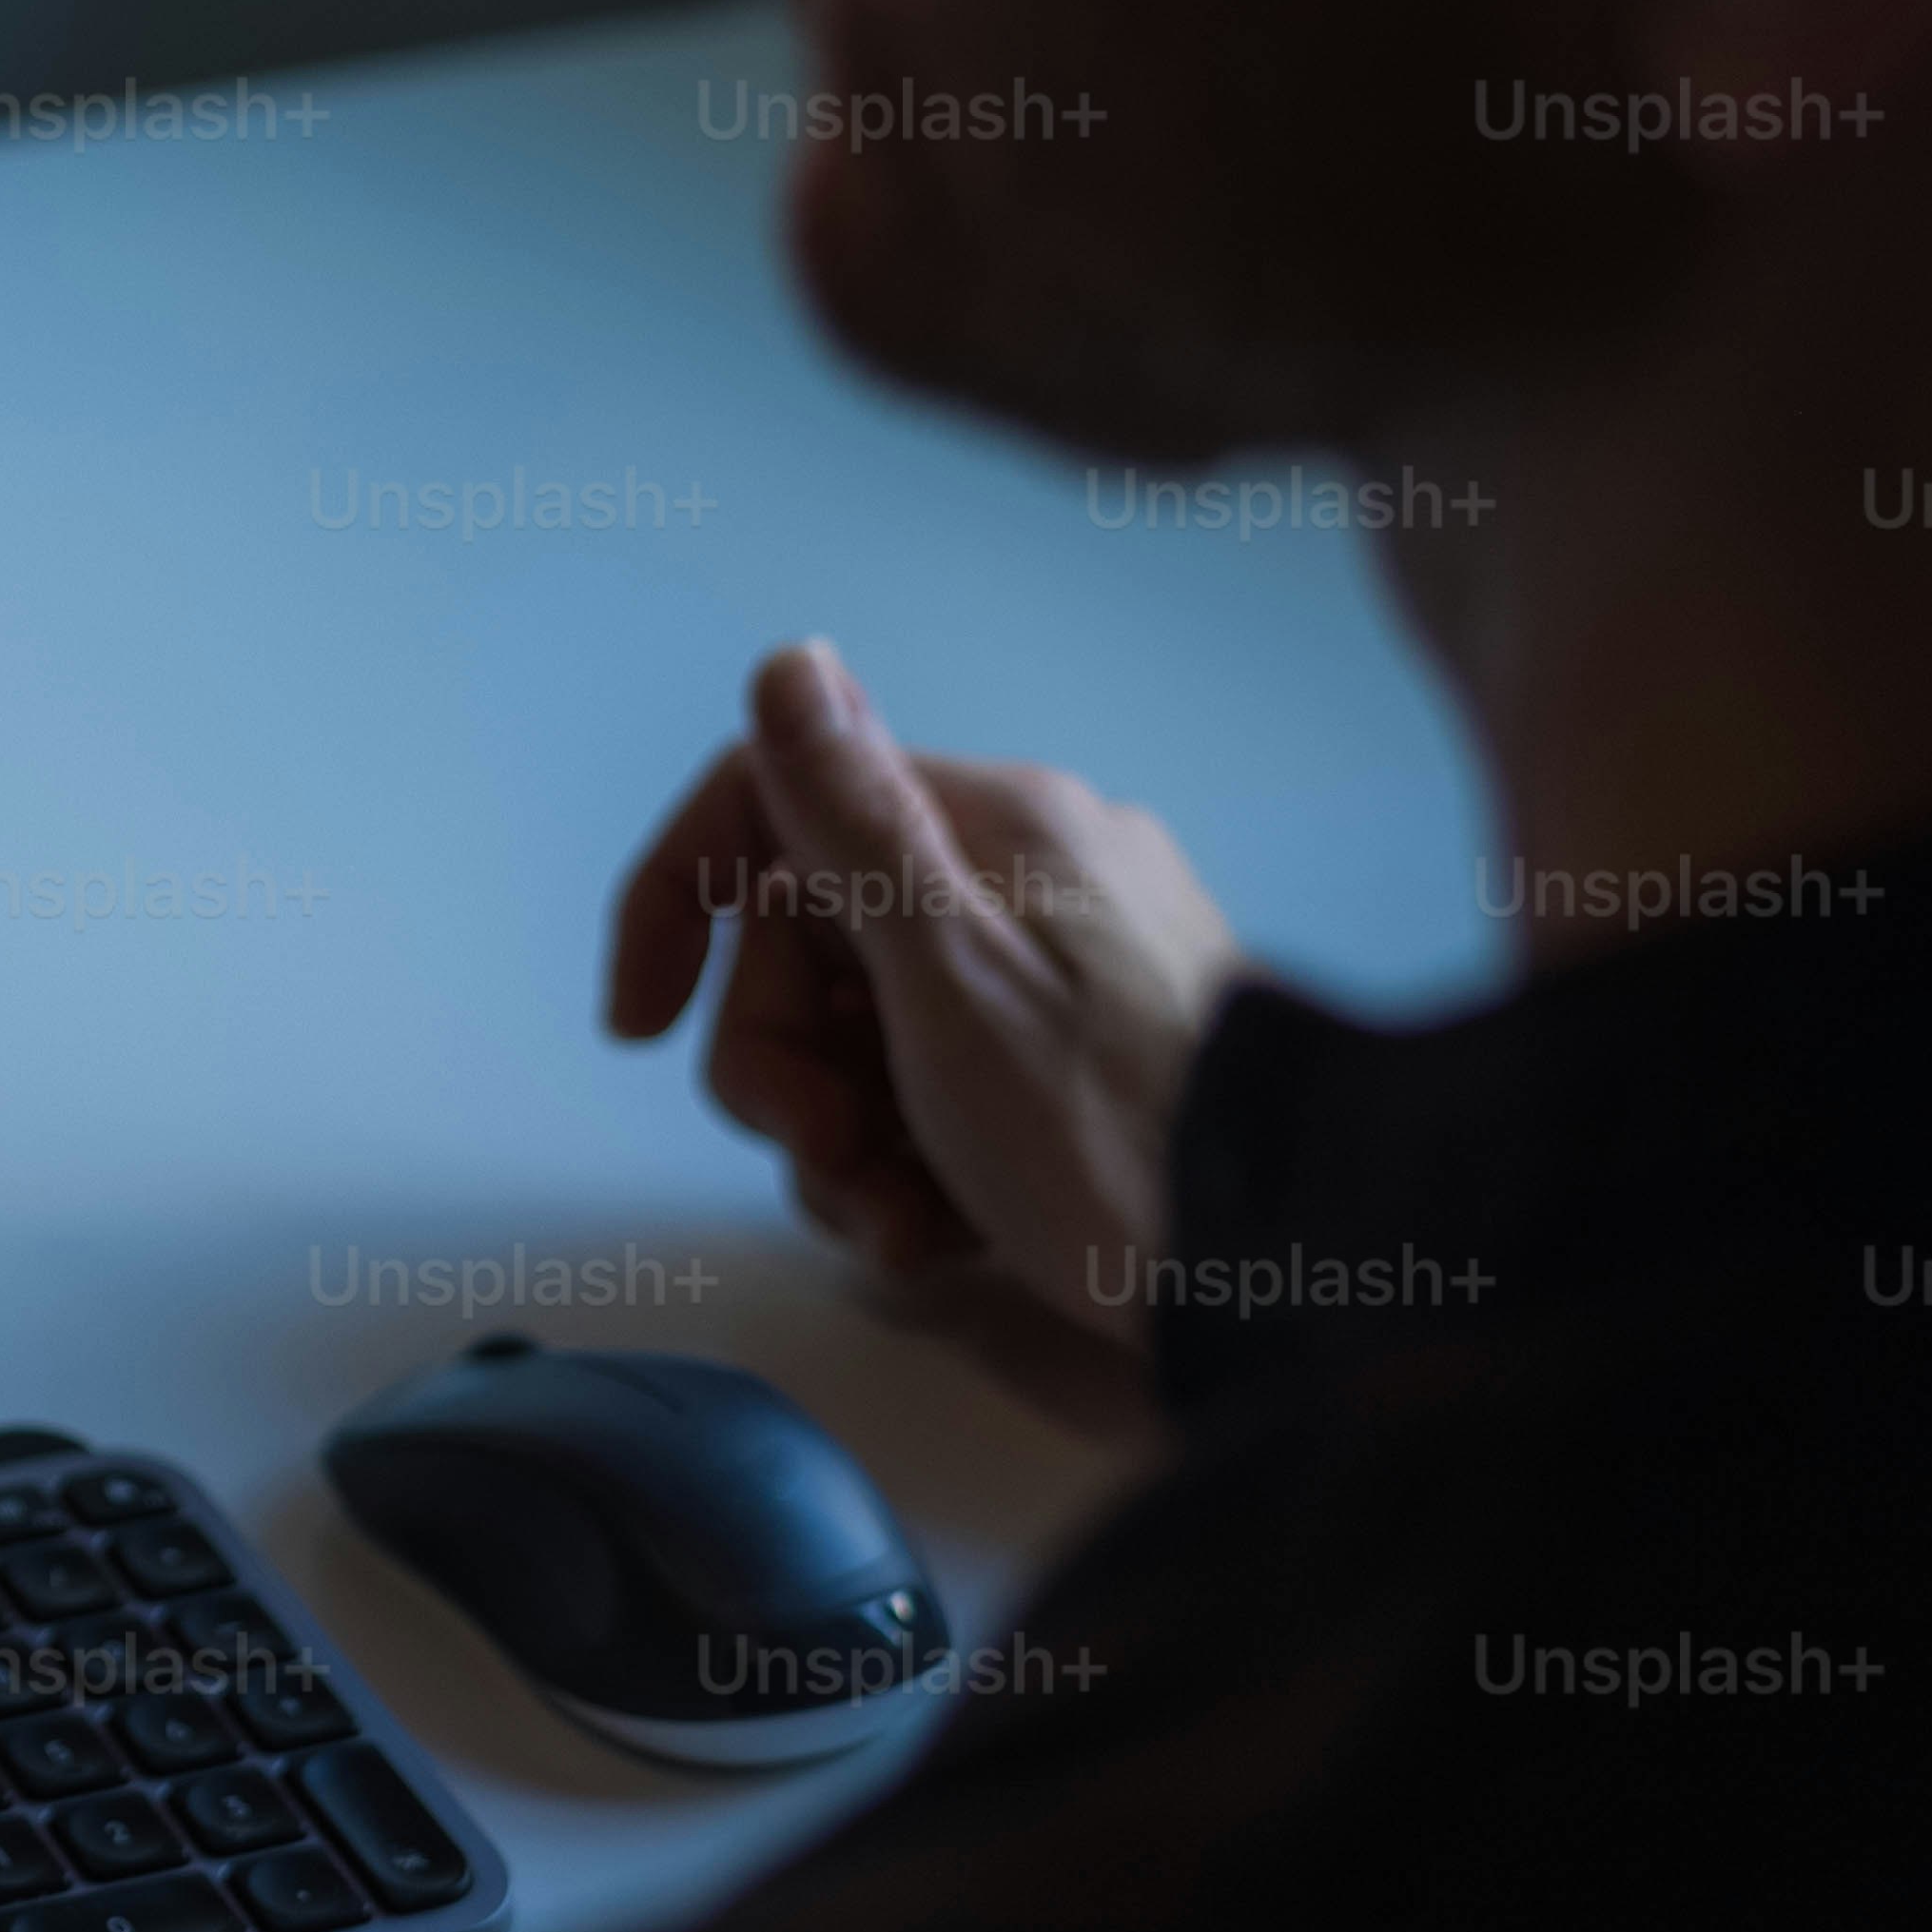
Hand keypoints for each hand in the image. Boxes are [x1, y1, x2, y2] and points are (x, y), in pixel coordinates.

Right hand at [601, 639, 1235, 1341]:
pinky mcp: (1075, 1068)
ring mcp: (1055, 975)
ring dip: (838, 1145)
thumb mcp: (952, 975)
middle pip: (803, 945)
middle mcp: (1027, 878)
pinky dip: (909, 1170)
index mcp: (994, 828)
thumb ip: (854, 820)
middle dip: (780, 1068)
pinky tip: (941, 1236)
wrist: (1292, 1269)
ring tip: (897, 1223)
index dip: (676, 906)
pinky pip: (934, 1094)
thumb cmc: (1112, 1132)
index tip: (639, 1026)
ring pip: (858, 1036)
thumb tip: (788, 661)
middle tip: (825, 1153)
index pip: (771, 810)